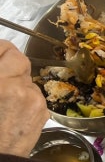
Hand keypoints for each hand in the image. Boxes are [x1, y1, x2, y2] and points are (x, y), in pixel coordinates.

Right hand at [0, 40, 48, 156]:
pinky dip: (24, 97)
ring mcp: (34, 101)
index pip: (8, 50)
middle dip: (7, 62)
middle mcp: (17, 88)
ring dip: (15, 82)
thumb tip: (0, 58)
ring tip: (2, 97)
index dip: (0, 49)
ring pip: (27, 79)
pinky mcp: (43, 113)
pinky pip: (34, 96)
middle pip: (20, 60)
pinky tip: (10, 110)